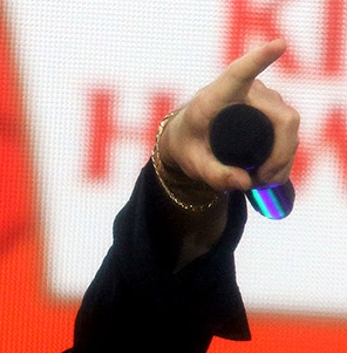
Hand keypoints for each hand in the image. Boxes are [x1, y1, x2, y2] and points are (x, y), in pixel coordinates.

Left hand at [157, 39, 299, 191]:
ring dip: (282, 158)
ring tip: (259, 180)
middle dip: (279, 154)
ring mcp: (263, 97)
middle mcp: (245, 91)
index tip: (279, 44)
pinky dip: (284, 154)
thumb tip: (244, 182)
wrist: (188, 137)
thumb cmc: (187, 144)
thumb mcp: (192, 163)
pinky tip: (272, 173)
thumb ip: (213, 174)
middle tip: (260, 181)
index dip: (259, 59)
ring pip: (289, 126)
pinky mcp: (273, 108)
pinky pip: (290, 129)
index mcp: (215, 97)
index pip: (239, 73)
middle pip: (281, 117)